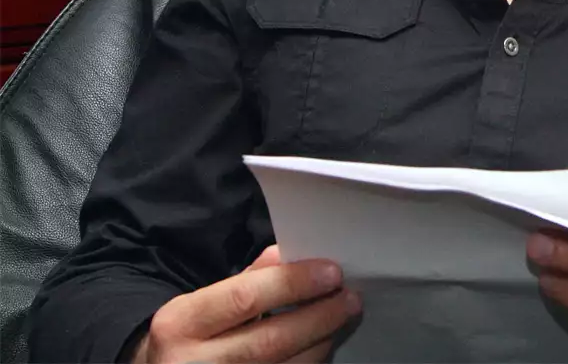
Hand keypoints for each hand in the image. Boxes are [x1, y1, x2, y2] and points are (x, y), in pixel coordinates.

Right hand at [130, 245, 359, 363]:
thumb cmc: (190, 335)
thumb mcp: (203, 302)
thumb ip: (247, 280)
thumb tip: (289, 255)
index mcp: (179, 323)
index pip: (245, 298)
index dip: (293, 284)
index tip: (332, 272)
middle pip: (269, 341)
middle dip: (319, 318)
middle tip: (350, 298)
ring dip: (319, 344)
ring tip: (341, 320)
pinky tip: (320, 348)